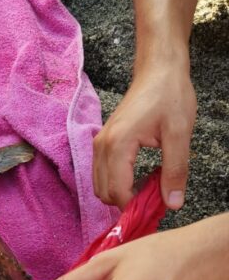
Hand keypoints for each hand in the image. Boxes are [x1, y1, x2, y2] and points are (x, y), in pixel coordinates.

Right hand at [93, 61, 195, 209]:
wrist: (158, 70)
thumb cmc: (170, 96)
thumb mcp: (179, 134)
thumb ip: (175, 171)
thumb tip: (172, 204)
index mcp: (118, 144)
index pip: (117, 191)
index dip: (135, 206)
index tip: (156, 209)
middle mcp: (101, 146)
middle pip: (103, 192)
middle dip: (125, 203)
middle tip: (154, 200)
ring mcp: (99, 143)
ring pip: (100, 185)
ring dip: (120, 194)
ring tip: (148, 189)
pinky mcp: (102, 142)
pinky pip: (102, 173)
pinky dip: (117, 183)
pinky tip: (140, 178)